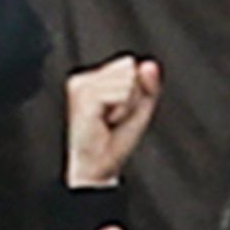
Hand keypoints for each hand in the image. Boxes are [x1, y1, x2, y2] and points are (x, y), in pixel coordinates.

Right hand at [64, 55, 161, 189]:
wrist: (99, 165)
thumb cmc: (115, 139)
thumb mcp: (140, 106)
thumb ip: (148, 83)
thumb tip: (148, 65)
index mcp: (91, 79)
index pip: (128, 64)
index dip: (134, 89)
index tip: (117, 110)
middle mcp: (82, 80)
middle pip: (128, 69)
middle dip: (132, 96)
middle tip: (114, 117)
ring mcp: (81, 87)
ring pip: (127, 81)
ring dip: (126, 105)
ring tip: (109, 121)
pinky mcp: (84, 97)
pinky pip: (122, 93)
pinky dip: (122, 110)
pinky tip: (105, 122)